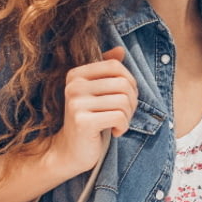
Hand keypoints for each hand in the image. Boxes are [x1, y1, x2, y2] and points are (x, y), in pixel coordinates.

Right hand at [49, 47, 136, 176]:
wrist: (69, 152)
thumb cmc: (89, 120)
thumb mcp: (97, 93)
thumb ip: (106, 71)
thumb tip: (121, 50)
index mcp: (76, 74)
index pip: (115, 66)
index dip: (129, 81)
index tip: (124, 98)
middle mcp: (73, 86)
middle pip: (123, 83)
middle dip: (132, 101)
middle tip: (123, 115)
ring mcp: (76, 104)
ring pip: (124, 101)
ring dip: (128, 116)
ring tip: (117, 123)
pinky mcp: (83, 122)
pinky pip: (119, 116)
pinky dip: (123, 126)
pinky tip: (114, 132)